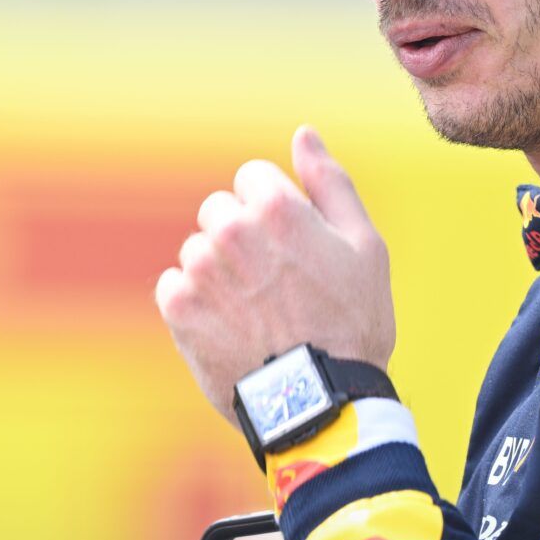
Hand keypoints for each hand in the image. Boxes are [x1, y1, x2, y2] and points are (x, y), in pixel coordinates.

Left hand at [156, 125, 394, 420]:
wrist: (321, 404)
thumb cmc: (352, 325)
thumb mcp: (364, 247)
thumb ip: (330, 183)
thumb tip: (304, 135)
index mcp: (277, 207)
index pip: (252, 177)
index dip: (276, 210)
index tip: (293, 248)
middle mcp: (231, 231)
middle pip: (220, 210)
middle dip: (242, 237)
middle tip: (275, 284)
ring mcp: (200, 270)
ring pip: (198, 249)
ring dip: (219, 272)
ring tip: (255, 312)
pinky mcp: (177, 308)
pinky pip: (174, 285)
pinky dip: (196, 303)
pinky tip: (229, 328)